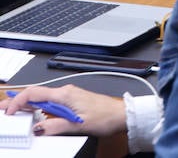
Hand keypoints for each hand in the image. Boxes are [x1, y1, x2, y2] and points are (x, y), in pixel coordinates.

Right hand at [0, 85, 125, 136]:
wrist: (120, 114)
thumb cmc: (104, 116)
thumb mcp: (77, 125)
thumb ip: (55, 127)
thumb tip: (37, 129)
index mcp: (64, 94)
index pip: (35, 93)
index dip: (18, 101)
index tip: (8, 111)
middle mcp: (65, 92)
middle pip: (36, 94)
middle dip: (19, 101)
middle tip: (4, 110)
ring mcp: (68, 96)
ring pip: (42, 98)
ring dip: (27, 105)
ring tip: (15, 113)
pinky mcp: (71, 101)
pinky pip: (50, 102)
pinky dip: (38, 107)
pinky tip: (33, 113)